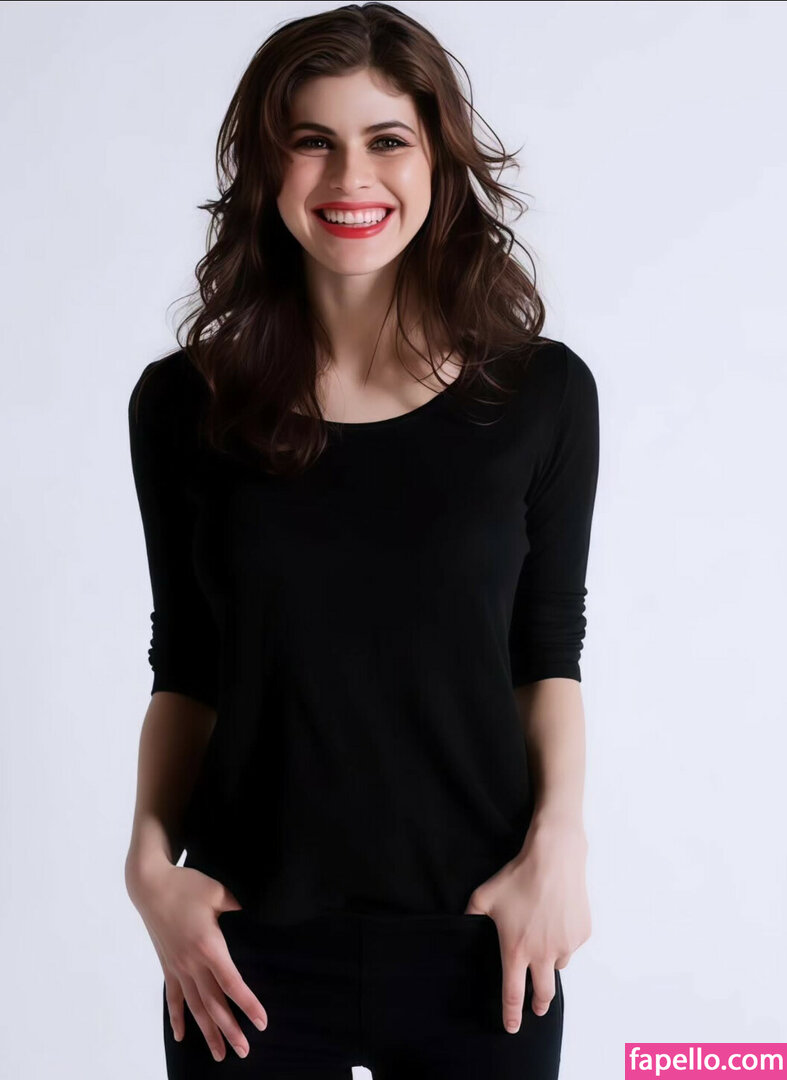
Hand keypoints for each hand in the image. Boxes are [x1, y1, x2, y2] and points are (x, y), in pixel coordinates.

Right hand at [130, 860, 267, 1061]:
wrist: (150, 885)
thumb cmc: (186, 885)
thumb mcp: (218, 892)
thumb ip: (238, 906)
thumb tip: (254, 914)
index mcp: (209, 946)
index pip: (231, 983)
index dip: (248, 1004)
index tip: (261, 1022)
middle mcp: (192, 963)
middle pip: (214, 1004)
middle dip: (230, 1030)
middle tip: (245, 1051)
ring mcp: (178, 967)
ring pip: (195, 1007)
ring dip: (208, 1032)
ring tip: (220, 1054)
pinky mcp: (167, 965)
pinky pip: (173, 997)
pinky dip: (177, 1018)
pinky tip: (181, 1036)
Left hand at [464, 817, 590, 1033]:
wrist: (553, 858)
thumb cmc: (518, 877)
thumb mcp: (484, 896)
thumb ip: (470, 914)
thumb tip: (462, 922)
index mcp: (516, 950)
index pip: (512, 994)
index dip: (511, 1014)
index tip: (511, 1027)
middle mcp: (543, 954)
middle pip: (543, 994)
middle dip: (539, 1004)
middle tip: (537, 1007)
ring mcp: (565, 945)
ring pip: (558, 964)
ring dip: (550, 962)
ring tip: (542, 939)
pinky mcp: (581, 933)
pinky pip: (571, 944)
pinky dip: (563, 939)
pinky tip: (556, 918)